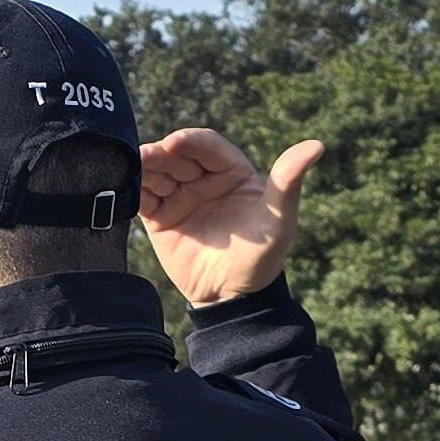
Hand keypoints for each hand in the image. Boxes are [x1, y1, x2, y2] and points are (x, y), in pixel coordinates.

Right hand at [137, 130, 324, 306]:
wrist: (231, 299)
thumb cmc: (261, 259)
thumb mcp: (279, 221)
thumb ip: (289, 182)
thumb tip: (316, 145)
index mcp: (232, 172)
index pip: (207, 146)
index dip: (190, 141)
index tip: (174, 144)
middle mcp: (204, 179)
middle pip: (178, 157)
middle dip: (162, 154)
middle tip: (146, 157)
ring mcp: (180, 197)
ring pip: (158, 174)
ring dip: (144, 168)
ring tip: (132, 169)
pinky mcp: (160, 218)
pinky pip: (143, 198)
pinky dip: (133, 190)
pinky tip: (122, 185)